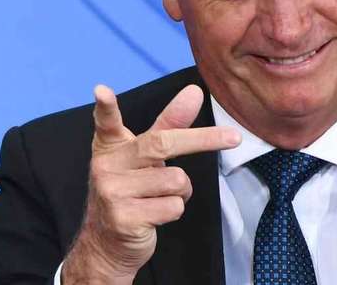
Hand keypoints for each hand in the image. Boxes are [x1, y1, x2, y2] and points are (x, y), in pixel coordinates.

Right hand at [62, 84, 240, 283]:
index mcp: (111, 147)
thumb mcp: (146, 157)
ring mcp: (112, 193)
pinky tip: (154, 215)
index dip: (106, 107)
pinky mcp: (124, 219)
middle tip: (234, 137)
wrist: (106, 246)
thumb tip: (194, 92)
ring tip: (160, 198)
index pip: (107, 123)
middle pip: (162, 144)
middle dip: (203, 139)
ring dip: (181, 191)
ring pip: (176, 180)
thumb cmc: (131, 192)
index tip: (102, 90)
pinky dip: (174, 210)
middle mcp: (106, 167)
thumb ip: (169, 124)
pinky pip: (174, 206)